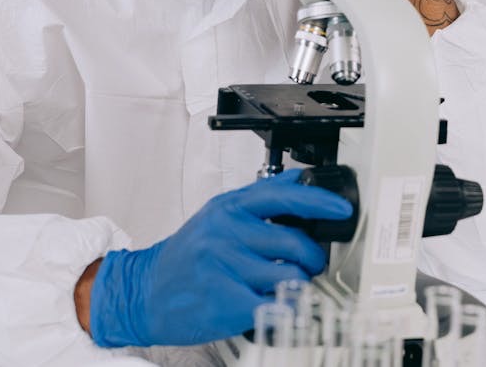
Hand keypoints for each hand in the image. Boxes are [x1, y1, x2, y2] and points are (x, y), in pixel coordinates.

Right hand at [89, 169, 352, 346]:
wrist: (143, 292)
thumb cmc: (187, 256)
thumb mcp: (218, 215)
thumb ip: (259, 198)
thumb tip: (299, 179)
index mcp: (229, 208)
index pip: (284, 195)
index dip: (319, 201)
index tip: (342, 209)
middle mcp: (227, 232)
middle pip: (295, 241)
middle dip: (312, 258)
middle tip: (310, 264)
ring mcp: (225, 266)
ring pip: (291, 275)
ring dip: (298, 284)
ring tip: (286, 285)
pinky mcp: (225, 300)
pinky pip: (275, 304)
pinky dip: (285, 307)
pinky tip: (276, 303)